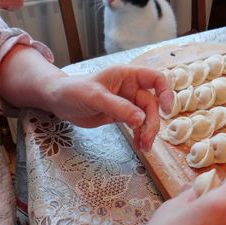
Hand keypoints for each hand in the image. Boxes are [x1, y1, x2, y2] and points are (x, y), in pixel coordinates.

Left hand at [45, 65, 172, 150]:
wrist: (59, 102)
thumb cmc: (73, 91)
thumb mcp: (95, 98)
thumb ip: (118, 107)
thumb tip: (140, 119)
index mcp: (126, 75)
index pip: (155, 78)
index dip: (165, 92)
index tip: (166, 110)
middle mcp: (130, 87)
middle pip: (152, 104)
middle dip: (151, 123)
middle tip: (146, 141)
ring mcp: (127, 102)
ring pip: (146, 116)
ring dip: (147, 132)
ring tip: (144, 147)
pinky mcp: (122, 115)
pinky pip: (137, 125)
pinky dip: (140, 135)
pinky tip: (139, 145)